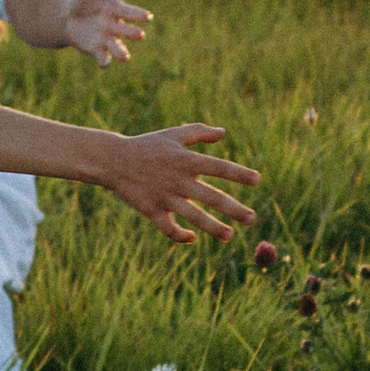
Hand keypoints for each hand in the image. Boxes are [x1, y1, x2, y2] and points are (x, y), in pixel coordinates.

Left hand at [63, 0, 152, 68]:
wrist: (69, 17)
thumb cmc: (85, 0)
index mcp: (117, 10)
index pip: (130, 12)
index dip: (138, 15)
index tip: (147, 17)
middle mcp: (115, 26)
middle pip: (126, 30)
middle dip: (132, 33)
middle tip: (140, 35)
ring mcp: (107, 39)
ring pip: (117, 47)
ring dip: (121, 52)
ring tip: (125, 58)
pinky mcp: (96, 49)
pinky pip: (102, 56)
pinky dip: (104, 61)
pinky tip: (104, 64)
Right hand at [102, 124, 259, 242]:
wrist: (112, 160)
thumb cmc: (146, 146)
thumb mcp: (172, 134)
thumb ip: (198, 132)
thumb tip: (223, 133)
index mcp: (186, 160)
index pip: (218, 167)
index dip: (238, 174)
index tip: (257, 180)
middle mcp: (178, 180)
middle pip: (211, 197)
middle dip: (233, 209)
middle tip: (251, 219)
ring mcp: (164, 197)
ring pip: (193, 216)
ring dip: (212, 228)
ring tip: (229, 236)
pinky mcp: (151, 210)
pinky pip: (168, 228)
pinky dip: (180, 235)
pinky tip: (192, 237)